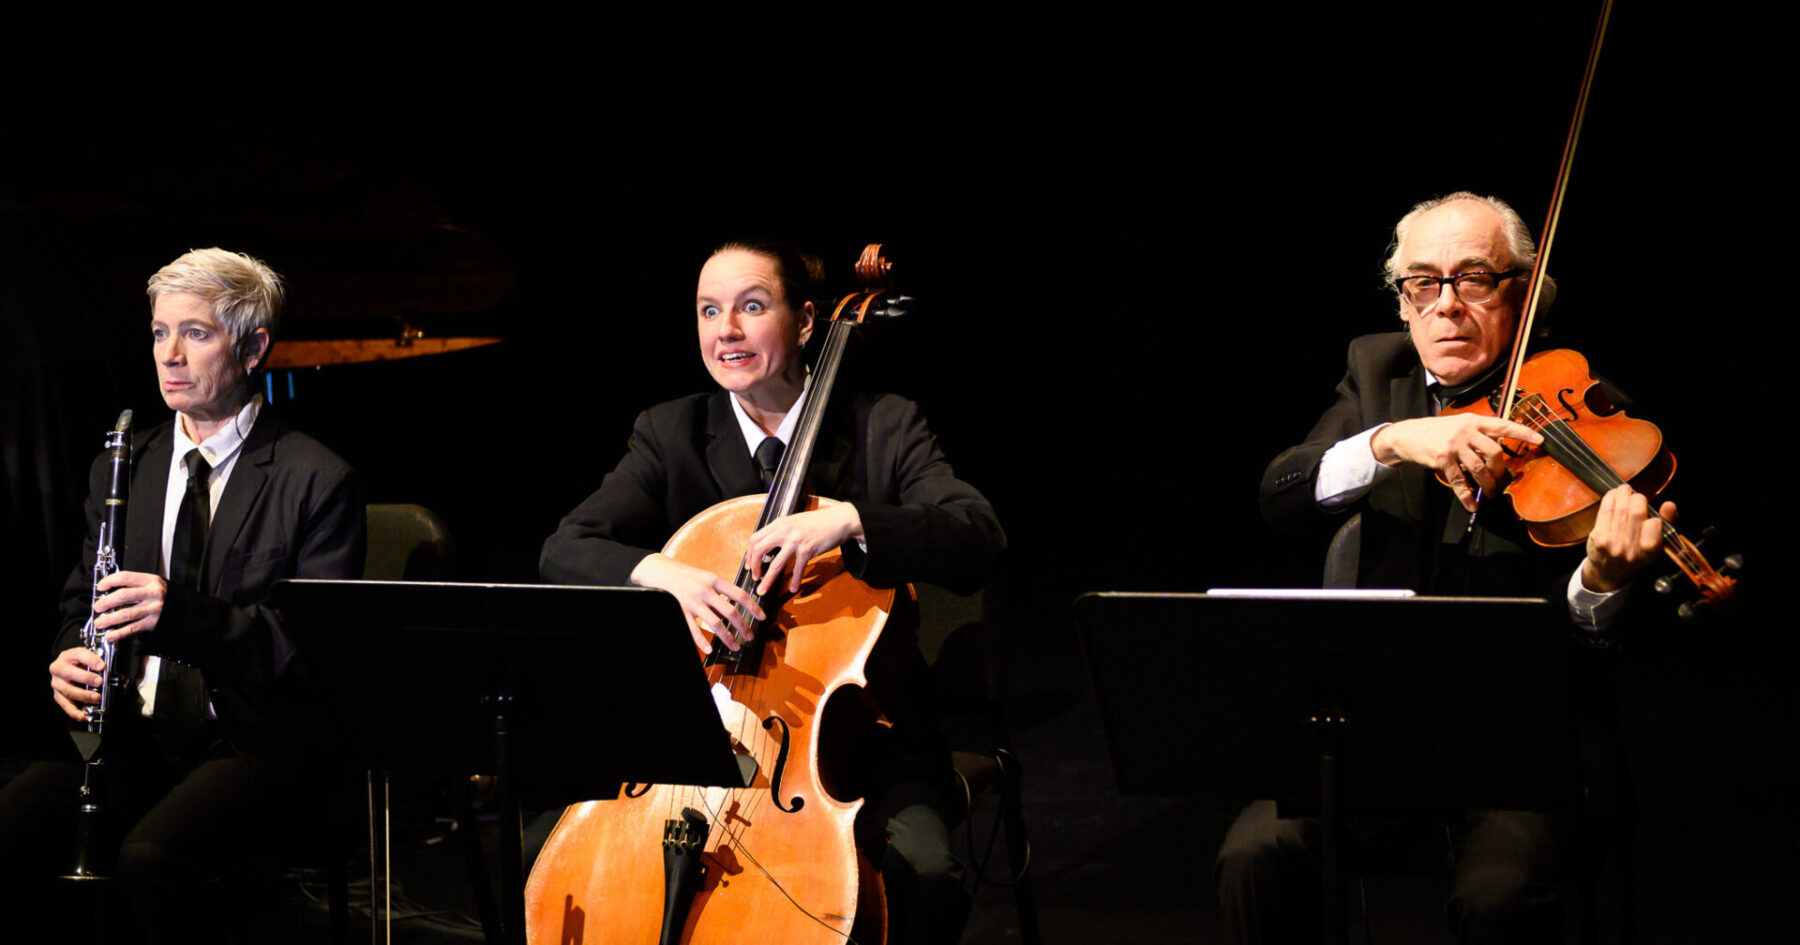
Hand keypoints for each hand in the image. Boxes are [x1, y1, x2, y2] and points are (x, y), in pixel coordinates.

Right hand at [49, 647, 105, 721]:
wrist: (66, 666)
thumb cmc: (80, 662)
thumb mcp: (90, 658)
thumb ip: (103, 663)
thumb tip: (120, 675)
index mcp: (69, 656)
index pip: (79, 654)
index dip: (91, 660)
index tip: (102, 666)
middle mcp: (59, 668)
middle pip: (69, 672)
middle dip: (85, 678)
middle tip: (99, 682)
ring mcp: (56, 683)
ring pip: (67, 690)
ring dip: (83, 695)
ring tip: (96, 698)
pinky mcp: (57, 695)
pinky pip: (65, 704)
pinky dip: (74, 711)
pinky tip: (83, 715)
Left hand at [92, 570, 166, 641]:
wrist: (185, 609)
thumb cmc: (165, 597)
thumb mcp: (153, 585)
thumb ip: (135, 586)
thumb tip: (109, 592)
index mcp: (152, 581)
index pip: (125, 577)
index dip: (109, 581)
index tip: (100, 587)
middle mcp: (153, 594)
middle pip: (123, 596)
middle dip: (106, 602)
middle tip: (98, 607)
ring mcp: (154, 609)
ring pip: (125, 614)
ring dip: (109, 619)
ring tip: (100, 622)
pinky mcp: (153, 623)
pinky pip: (132, 629)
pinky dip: (118, 634)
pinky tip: (110, 635)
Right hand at [630, 553, 764, 653]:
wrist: (659, 571)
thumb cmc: (685, 575)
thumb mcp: (705, 576)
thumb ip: (720, 588)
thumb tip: (738, 601)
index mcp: (714, 580)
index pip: (739, 594)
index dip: (753, 607)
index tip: (762, 617)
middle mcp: (705, 591)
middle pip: (730, 612)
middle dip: (743, 627)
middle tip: (750, 637)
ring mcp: (693, 602)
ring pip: (715, 624)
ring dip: (727, 637)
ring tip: (735, 646)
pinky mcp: (680, 610)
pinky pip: (693, 629)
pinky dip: (702, 641)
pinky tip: (710, 650)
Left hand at [743, 504, 862, 596]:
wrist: (838, 519)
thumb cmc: (817, 522)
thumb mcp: (794, 521)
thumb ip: (781, 531)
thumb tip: (768, 546)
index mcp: (779, 523)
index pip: (755, 538)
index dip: (749, 554)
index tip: (749, 565)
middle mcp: (784, 531)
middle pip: (759, 550)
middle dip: (753, 566)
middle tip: (754, 577)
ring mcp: (796, 540)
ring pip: (775, 564)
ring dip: (767, 580)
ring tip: (763, 590)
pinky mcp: (808, 550)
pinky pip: (798, 570)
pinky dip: (795, 581)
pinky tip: (793, 589)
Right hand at [1370, 414, 1543, 511]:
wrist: (1407, 435)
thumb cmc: (1436, 431)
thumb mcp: (1459, 425)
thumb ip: (1478, 434)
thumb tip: (1498, 451)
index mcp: (1474, 421)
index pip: (1503, 425)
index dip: (1523, 433)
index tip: (1541, 440)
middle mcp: (1466, 431)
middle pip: (1494, 452)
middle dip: (1500, 470)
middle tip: (1499, 481)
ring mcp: (1454, 445)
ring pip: (1479, 468)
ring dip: (1487, 485)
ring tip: (1490, 494)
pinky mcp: (1442, 459)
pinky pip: (1460, 481)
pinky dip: (1467, 496)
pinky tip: (1472, 505)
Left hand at [1581, 485, 1671, 591]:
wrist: (1609, 572)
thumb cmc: (1637, 554)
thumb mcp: (1658, 546)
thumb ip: (1668, 524)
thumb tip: (1669, 505)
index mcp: (1649, 553)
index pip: (1654, 528)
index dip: (1654, 517)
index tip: (1651, 514)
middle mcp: (1630, 550)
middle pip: (1636, 513)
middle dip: (1637, 499)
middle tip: (1636, 495)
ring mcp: (1612, 544)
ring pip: (1620, 509)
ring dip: (1622, 494)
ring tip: (1625, 489)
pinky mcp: (1598, 538)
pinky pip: (1605, 511)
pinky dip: (1610, 499)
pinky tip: (1614, 494)